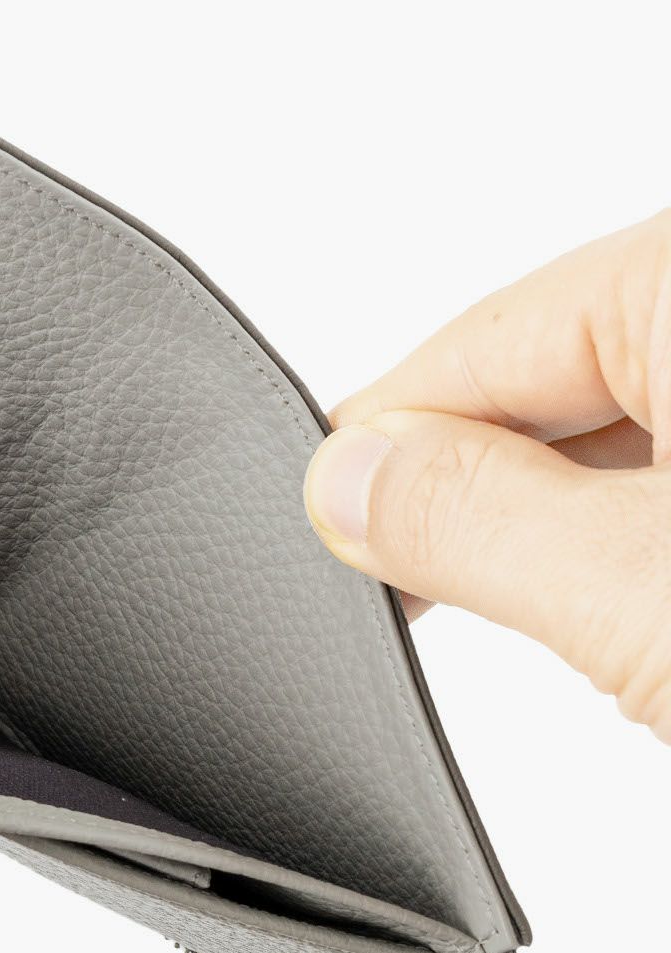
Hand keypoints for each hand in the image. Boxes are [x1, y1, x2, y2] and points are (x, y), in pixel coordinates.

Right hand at [304, 208, 670, 741]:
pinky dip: (640, 531)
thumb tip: (346, 479)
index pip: (487, 342)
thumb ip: (470, 520)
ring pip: (630, 422)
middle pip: (555, 376)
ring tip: (524, 610)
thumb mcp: (647, 598)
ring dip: (563, 517)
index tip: (314, 516)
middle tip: (395, 588)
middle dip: (473, 486)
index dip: (380, 439)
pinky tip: (635, 604)